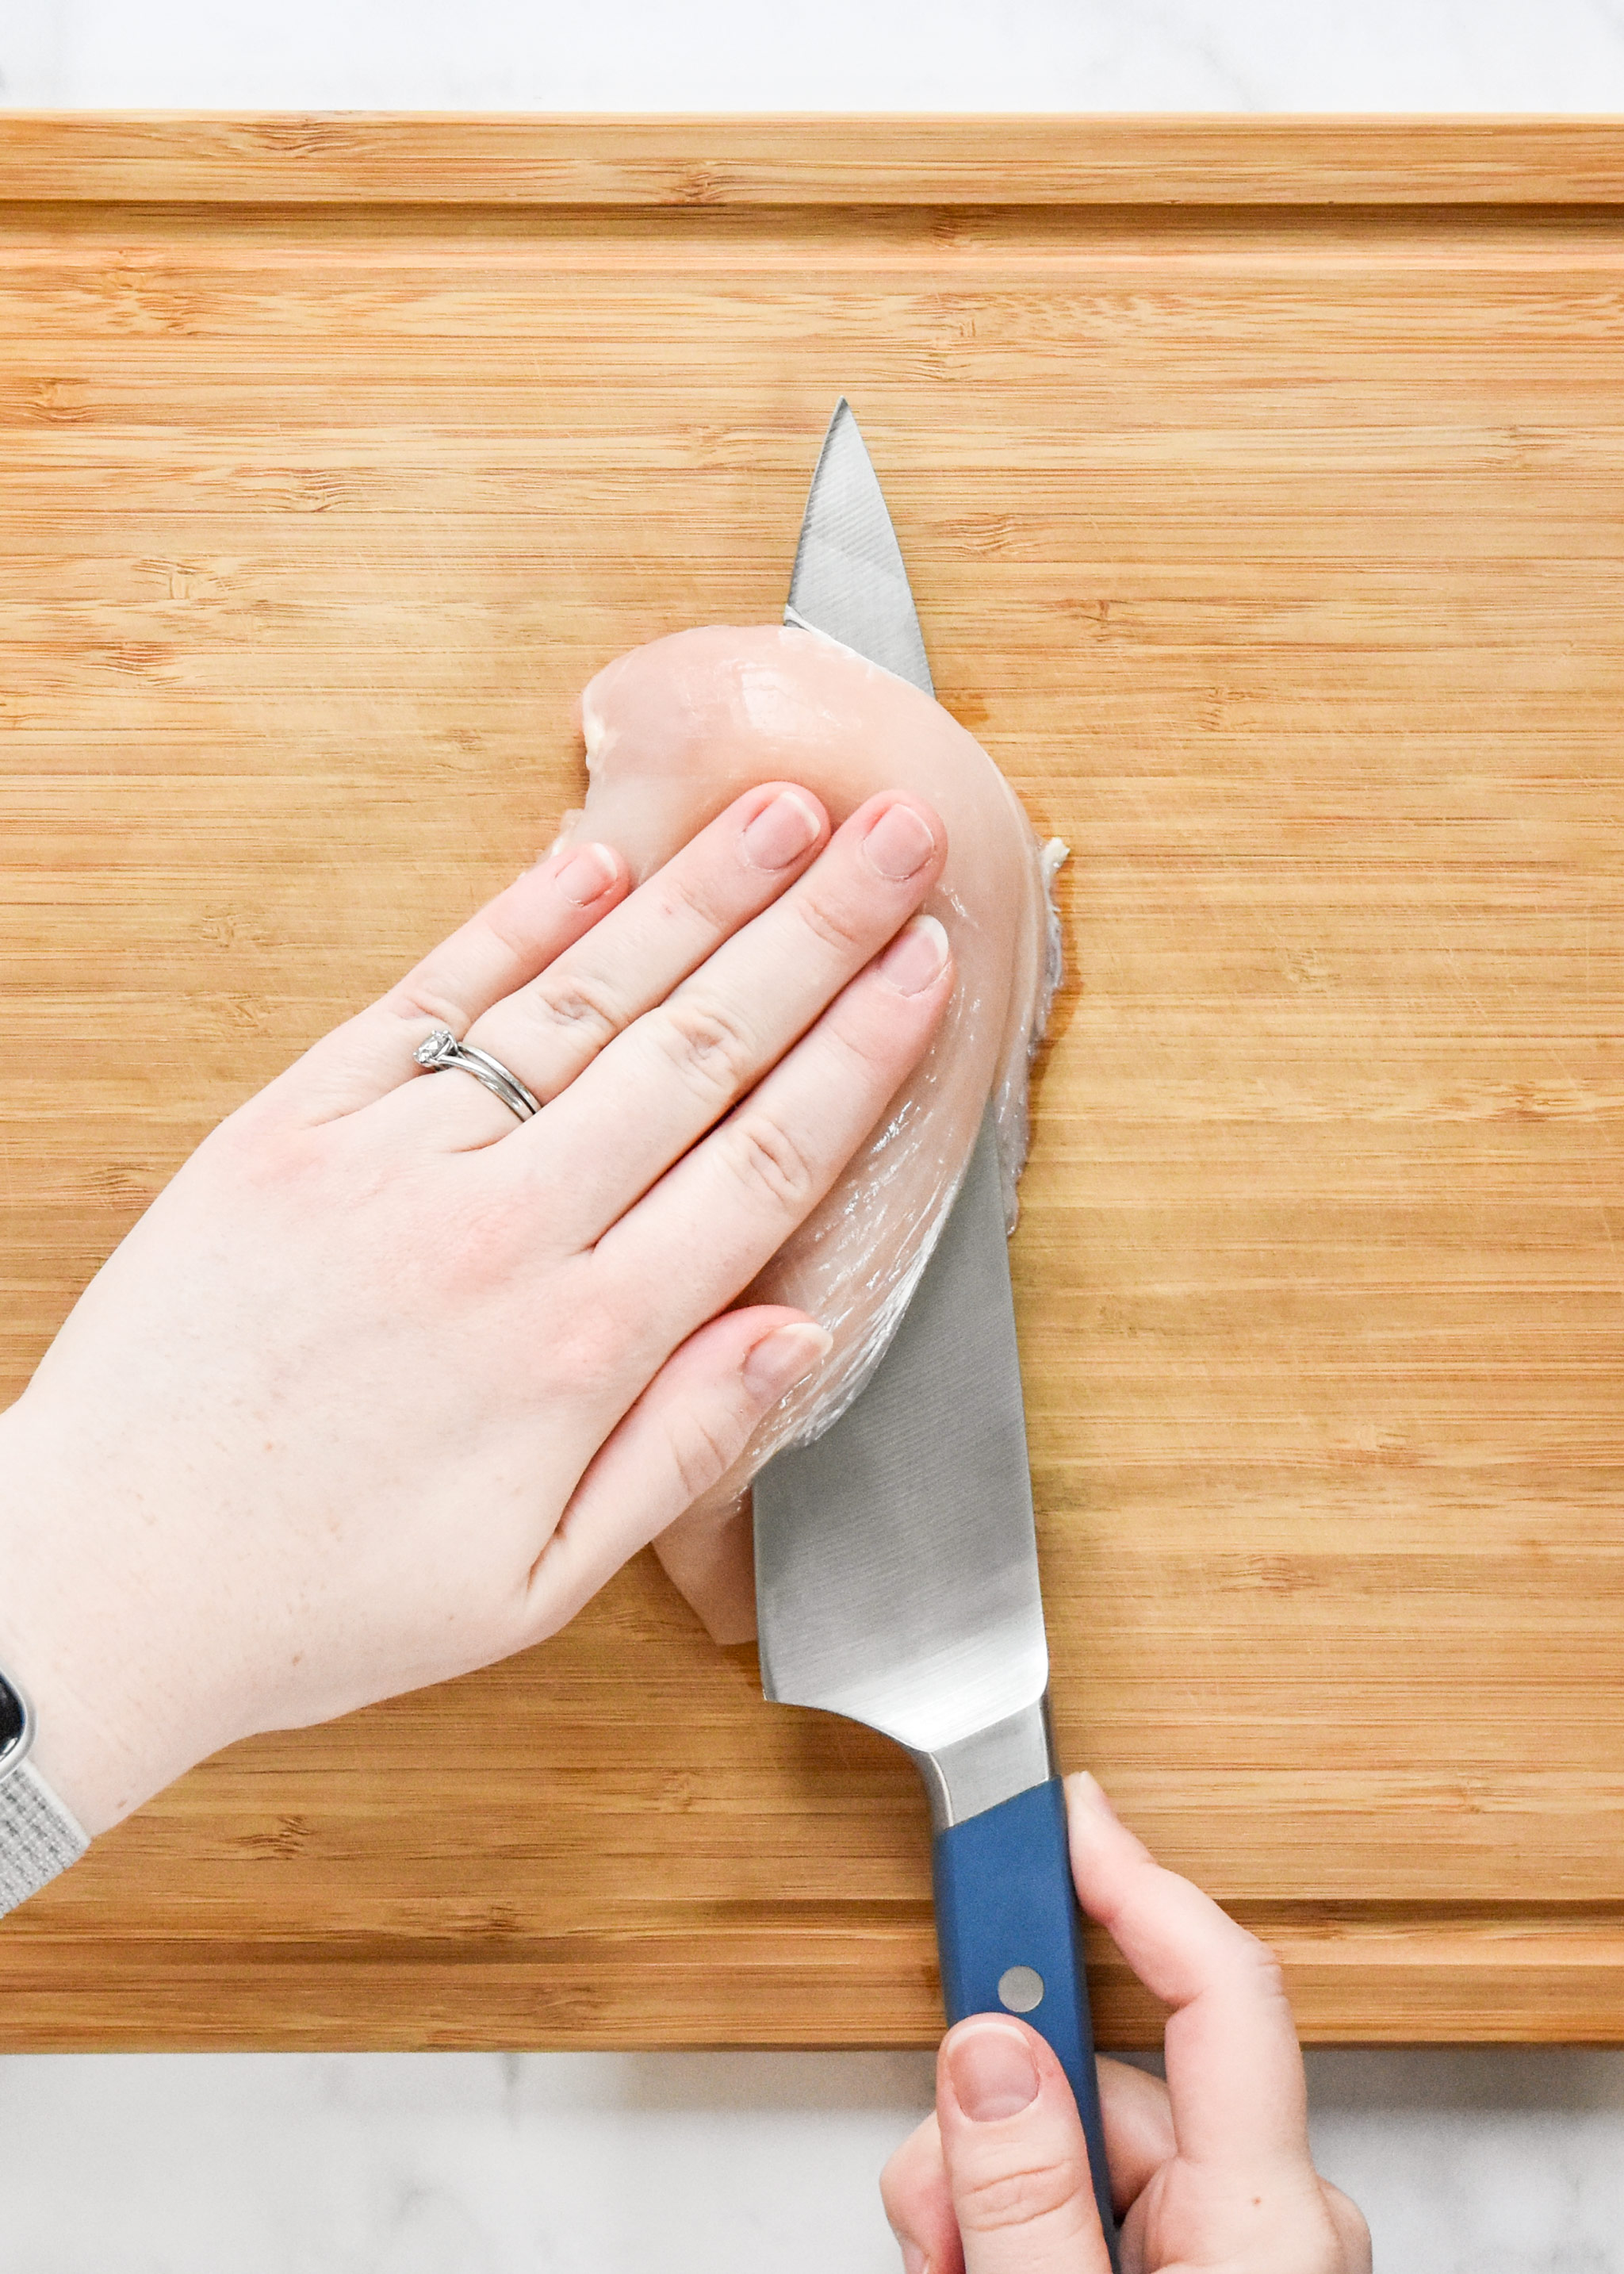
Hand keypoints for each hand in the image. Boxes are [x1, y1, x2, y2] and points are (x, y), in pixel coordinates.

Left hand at [0, 783, 953, 1835]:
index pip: (764, 1161)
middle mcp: (500, 1230)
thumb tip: (800, 1331)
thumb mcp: (537, 1584)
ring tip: (784, 813)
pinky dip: (513, 922)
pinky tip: (593, 854)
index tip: (928, 968)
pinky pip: (428, 1000)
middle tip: (899, 837)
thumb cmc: (325, 1594)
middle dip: (817, 934)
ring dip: (694, 896)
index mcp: (580, 1346)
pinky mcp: (291, 1124)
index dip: (861, 1052)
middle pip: (696, 1050)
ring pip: (579, 1002)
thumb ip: (683, 1448)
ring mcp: (391, 1162)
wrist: (102, 1574)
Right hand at [881, 1776, 1370, 2272]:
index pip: (1218, 1989)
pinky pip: (1088, 2198)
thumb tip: (989, 2055)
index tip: (1065, 1811)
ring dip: (991, 2197)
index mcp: (1269, 2218)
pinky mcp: (1206, 2267)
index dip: (1136, 1880)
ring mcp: (1238, 2244)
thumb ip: (1025, 2194)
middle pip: (1098, 2080)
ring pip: (1072, 2141)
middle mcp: (1268, 2214)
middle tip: (937, 2231)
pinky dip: (1018, 2228)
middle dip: (993, 2128)